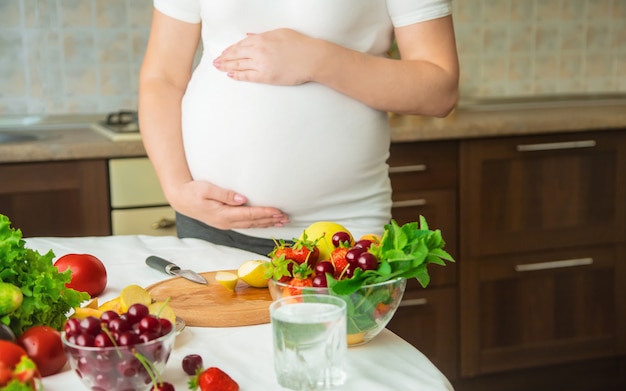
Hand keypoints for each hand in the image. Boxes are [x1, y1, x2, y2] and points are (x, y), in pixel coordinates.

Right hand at [167, 180, 288, 229]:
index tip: (278, 211)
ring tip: (280, 221)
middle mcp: (226, 222)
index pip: (249, 215)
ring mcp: (225, 224)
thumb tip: (242, 199)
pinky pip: (245, 224)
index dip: (265, 213)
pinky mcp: (225, 222)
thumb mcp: (206, 189)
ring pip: (250, 225)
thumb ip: (224, 194)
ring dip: (266, 223)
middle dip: (270, 220)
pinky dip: (257, 223)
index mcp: (223, 215)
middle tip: (286, 218)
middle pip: (253, 222)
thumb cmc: (192, 192)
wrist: (180, 199)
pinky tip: (265, 222)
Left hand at [213, 28, 319, 84]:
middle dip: (224, 58)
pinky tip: (231, 75)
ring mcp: (262, 64)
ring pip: (239, 65)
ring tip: (218, 68)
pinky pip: (248, 76)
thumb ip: (262, 35)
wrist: (312, 58)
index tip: (224, 52)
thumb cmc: (300, 45)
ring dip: (227, 66)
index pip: (240, 44)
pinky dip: (238, 75)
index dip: (230, 49)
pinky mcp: (267, 76)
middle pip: (236, 54)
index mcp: (261, 38)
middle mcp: (259, 51)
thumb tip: (249, 36)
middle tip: (215, 61)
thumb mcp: (280, 33)